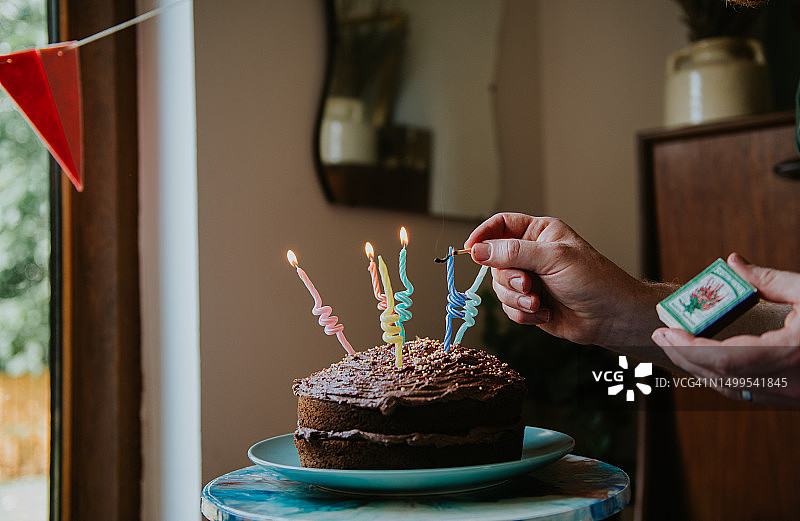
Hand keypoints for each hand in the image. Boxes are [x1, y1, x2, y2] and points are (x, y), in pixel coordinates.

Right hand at [464, 213, 663, 346]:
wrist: (610, 317)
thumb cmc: (593, 280)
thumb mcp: (553, 258)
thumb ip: (513, 252)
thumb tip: (478, 249)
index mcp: (539, 233)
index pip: (501, 225)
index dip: (483, 235)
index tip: (470, 248)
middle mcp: (531, 255)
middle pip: (494, 261)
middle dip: (508, 278)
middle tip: (527, 285)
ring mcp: (529, 280)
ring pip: (499, 288)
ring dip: (517, 299)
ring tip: (539, 303)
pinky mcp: (529, 303)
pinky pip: (508, 308)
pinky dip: (523, 314)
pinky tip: (544, 314)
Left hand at [652, 253, 799, 405]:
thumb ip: (770, 279)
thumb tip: (733, 262)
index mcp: (787, 354)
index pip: (720, 357)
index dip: (686, 345)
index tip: (663, 328)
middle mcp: (785, 382)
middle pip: (717, 376)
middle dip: (683, 356)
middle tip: (661, 335)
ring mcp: (789, 396)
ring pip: (730, 389)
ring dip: (698, 369)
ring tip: (677, 345)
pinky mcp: (792, 399)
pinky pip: (746, 393)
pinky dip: (720, 377)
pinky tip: (707, 360)